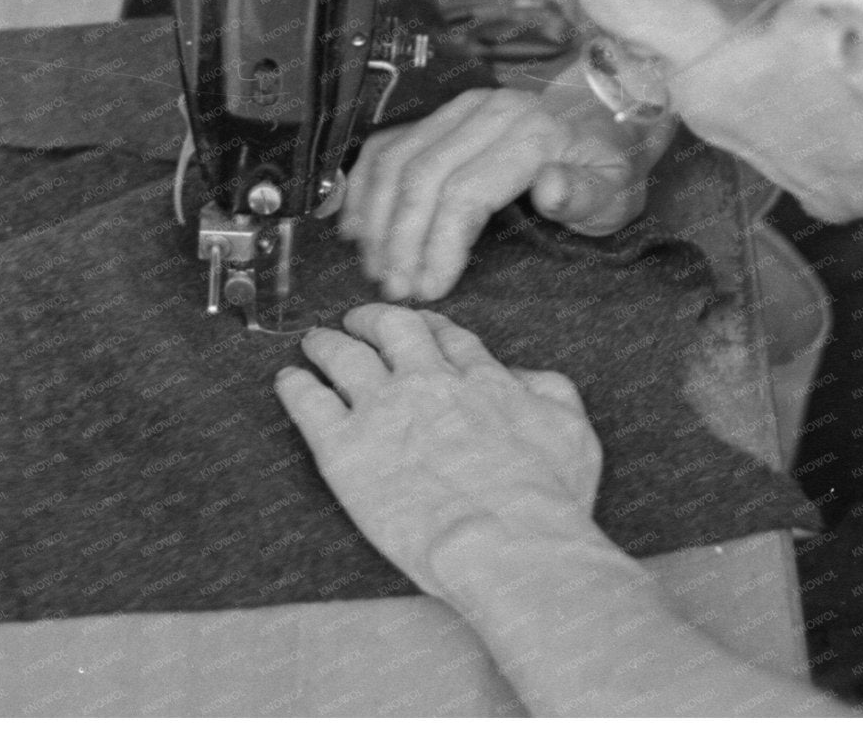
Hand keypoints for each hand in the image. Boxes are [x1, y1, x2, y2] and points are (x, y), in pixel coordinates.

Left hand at [276, 303, 604, 601]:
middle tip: (358, 321)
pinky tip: (288, 380)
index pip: (447, 337)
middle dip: (372, 319)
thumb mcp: (574, 431)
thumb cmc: (548, 501)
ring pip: (343, 356)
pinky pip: (308, 402)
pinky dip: (295, 385)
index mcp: (481, 378)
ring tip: (314, 342)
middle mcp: (428, 381)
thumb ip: (550, 391)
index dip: (427, 327)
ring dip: (327, 343)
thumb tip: (520, 376)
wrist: (508, 542)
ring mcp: (382, 409)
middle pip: (391, 328)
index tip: (417, 327)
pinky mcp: (344, 448)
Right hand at [341, 79, 666, 300]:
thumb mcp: (615, 191)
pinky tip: (356, 228)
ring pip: (395, 160)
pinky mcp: (439, 112)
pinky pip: (386, 145)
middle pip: (421, 178)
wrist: (602, 121)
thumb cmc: (607, 168)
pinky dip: (363, 186)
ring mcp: (459, 108)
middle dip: (399, 241)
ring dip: (376, 219)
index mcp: (531, 133)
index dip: (437, 245)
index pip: (465, 193)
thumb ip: (584, 194)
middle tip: (393, 289)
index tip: (427, 290)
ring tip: (376, 269)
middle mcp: (488, 111)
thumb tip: (549, 189)